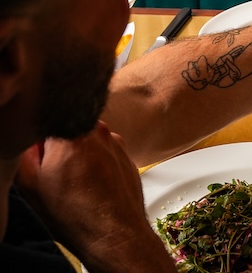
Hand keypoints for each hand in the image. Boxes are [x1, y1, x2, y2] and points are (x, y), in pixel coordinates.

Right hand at [16, 122, 175, 270]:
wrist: (113, 232)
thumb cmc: (73, 213)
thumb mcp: (31, 183)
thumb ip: (26, 152)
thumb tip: (30, 139)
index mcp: (69, 134)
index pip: (47, 118)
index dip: (40, 138)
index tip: (40, 153)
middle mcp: (96, 131)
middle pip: (68, 127)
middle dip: (59, 144)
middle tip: (55, 169)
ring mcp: (115, 141)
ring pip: (87, 139)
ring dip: (79, 153)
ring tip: (76, 181)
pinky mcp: (126, 153)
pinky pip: (104, 150)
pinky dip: (96, 162)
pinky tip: (91, 183)